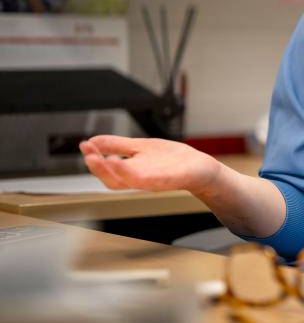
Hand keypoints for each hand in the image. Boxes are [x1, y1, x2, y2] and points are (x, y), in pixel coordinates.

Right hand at [79, 135, 222, 194]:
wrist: (199, 167)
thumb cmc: (171, 160)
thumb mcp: (139, 148)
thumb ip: (116, 145)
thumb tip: (92, 141)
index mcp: (132, 172)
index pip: (107, 171)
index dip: (93, 161)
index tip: (84, 145)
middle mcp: (141, 179)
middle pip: (113, 181)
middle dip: (99, 168)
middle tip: (89, 154)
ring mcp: (155, 180)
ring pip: (130, 181)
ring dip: (116, 171)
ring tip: (104, 159)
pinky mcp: (169, 179)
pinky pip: (151, 180)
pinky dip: (138, 174)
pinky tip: (130, 163)